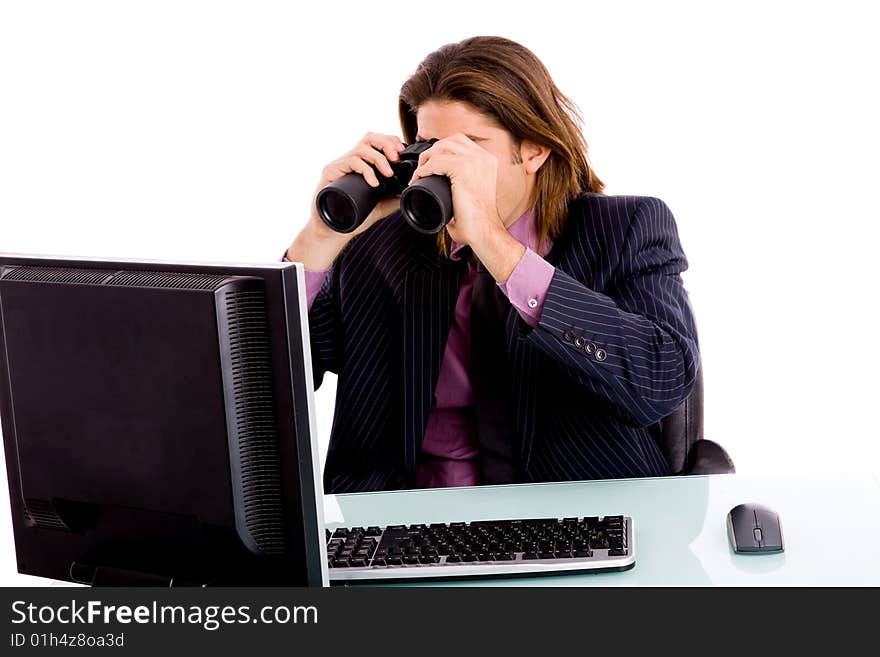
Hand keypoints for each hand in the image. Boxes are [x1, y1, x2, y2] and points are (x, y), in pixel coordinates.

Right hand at [308, 132, 406, 239]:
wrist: (333, 231)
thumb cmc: (354, 216)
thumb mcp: (381, 205)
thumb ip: (394, 196)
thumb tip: (410, 189)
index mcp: (362, 163)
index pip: (378, 141)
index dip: (391, 142)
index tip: (402, 154)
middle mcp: (351, 160)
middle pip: (369, 137)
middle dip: (386, 144)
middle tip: (396, 159)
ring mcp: (340, 164)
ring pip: (361, 148)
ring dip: (379, 158)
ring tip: (388, 174)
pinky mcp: (330, 171)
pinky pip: (350, 162)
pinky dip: (365, 170)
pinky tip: (374, 183)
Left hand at [409, 133, 506, 247]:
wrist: (484, 232)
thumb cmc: (477, 220)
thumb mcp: (472, 192)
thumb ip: (460, 183)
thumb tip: (438, 183)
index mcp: (488, 160)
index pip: (461, 143)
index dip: (442, 151)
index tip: (430, 166)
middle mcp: (484, 157)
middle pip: (451, 140)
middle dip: (433, 151)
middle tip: (422, 168)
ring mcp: (475, 161)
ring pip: (442, 147)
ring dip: (427, 158)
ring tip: (419, 173)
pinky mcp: (464, 169)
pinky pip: (436, 161)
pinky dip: (424, 169)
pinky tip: (418, 178)